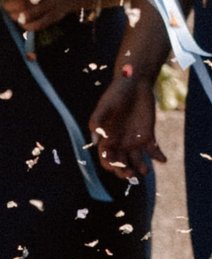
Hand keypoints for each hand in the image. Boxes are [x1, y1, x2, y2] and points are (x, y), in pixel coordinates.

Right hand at [90, 38, 162, 178]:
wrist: (134, 84)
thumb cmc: (115, 94)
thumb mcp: (104, 106)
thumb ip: (97, 122)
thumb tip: (96, 142)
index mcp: (106, 139)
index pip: (106, 159)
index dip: (110, 165)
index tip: (116, 166)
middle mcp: (120, 143)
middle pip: (121, 164)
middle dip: (124, 172)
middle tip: (131, 174)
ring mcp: (134, 140)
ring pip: (136, 161)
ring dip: (140, 168)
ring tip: (145, 170)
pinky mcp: (148, 136)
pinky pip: (153, 151)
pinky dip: (158, 157)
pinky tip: (162, 159)